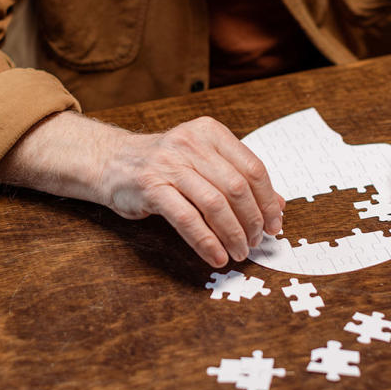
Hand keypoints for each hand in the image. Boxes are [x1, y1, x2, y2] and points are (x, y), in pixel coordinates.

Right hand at [103, 117, 284, 266]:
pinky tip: (216, 256)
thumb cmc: (164, 166)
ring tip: (239, 252)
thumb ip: (238, 179)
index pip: (253, 168)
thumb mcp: (203, 163)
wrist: (113, 162)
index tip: (274, 224)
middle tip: (255, 242)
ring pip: (215, 204)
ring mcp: (169, 164)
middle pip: (237, 187)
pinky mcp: (151, 187)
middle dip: (252, 221)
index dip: (268, 201)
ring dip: (232, 234)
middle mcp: (191, 144)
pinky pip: (187, 219)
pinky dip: (206, 242)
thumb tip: (278, 207)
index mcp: (210, 133)